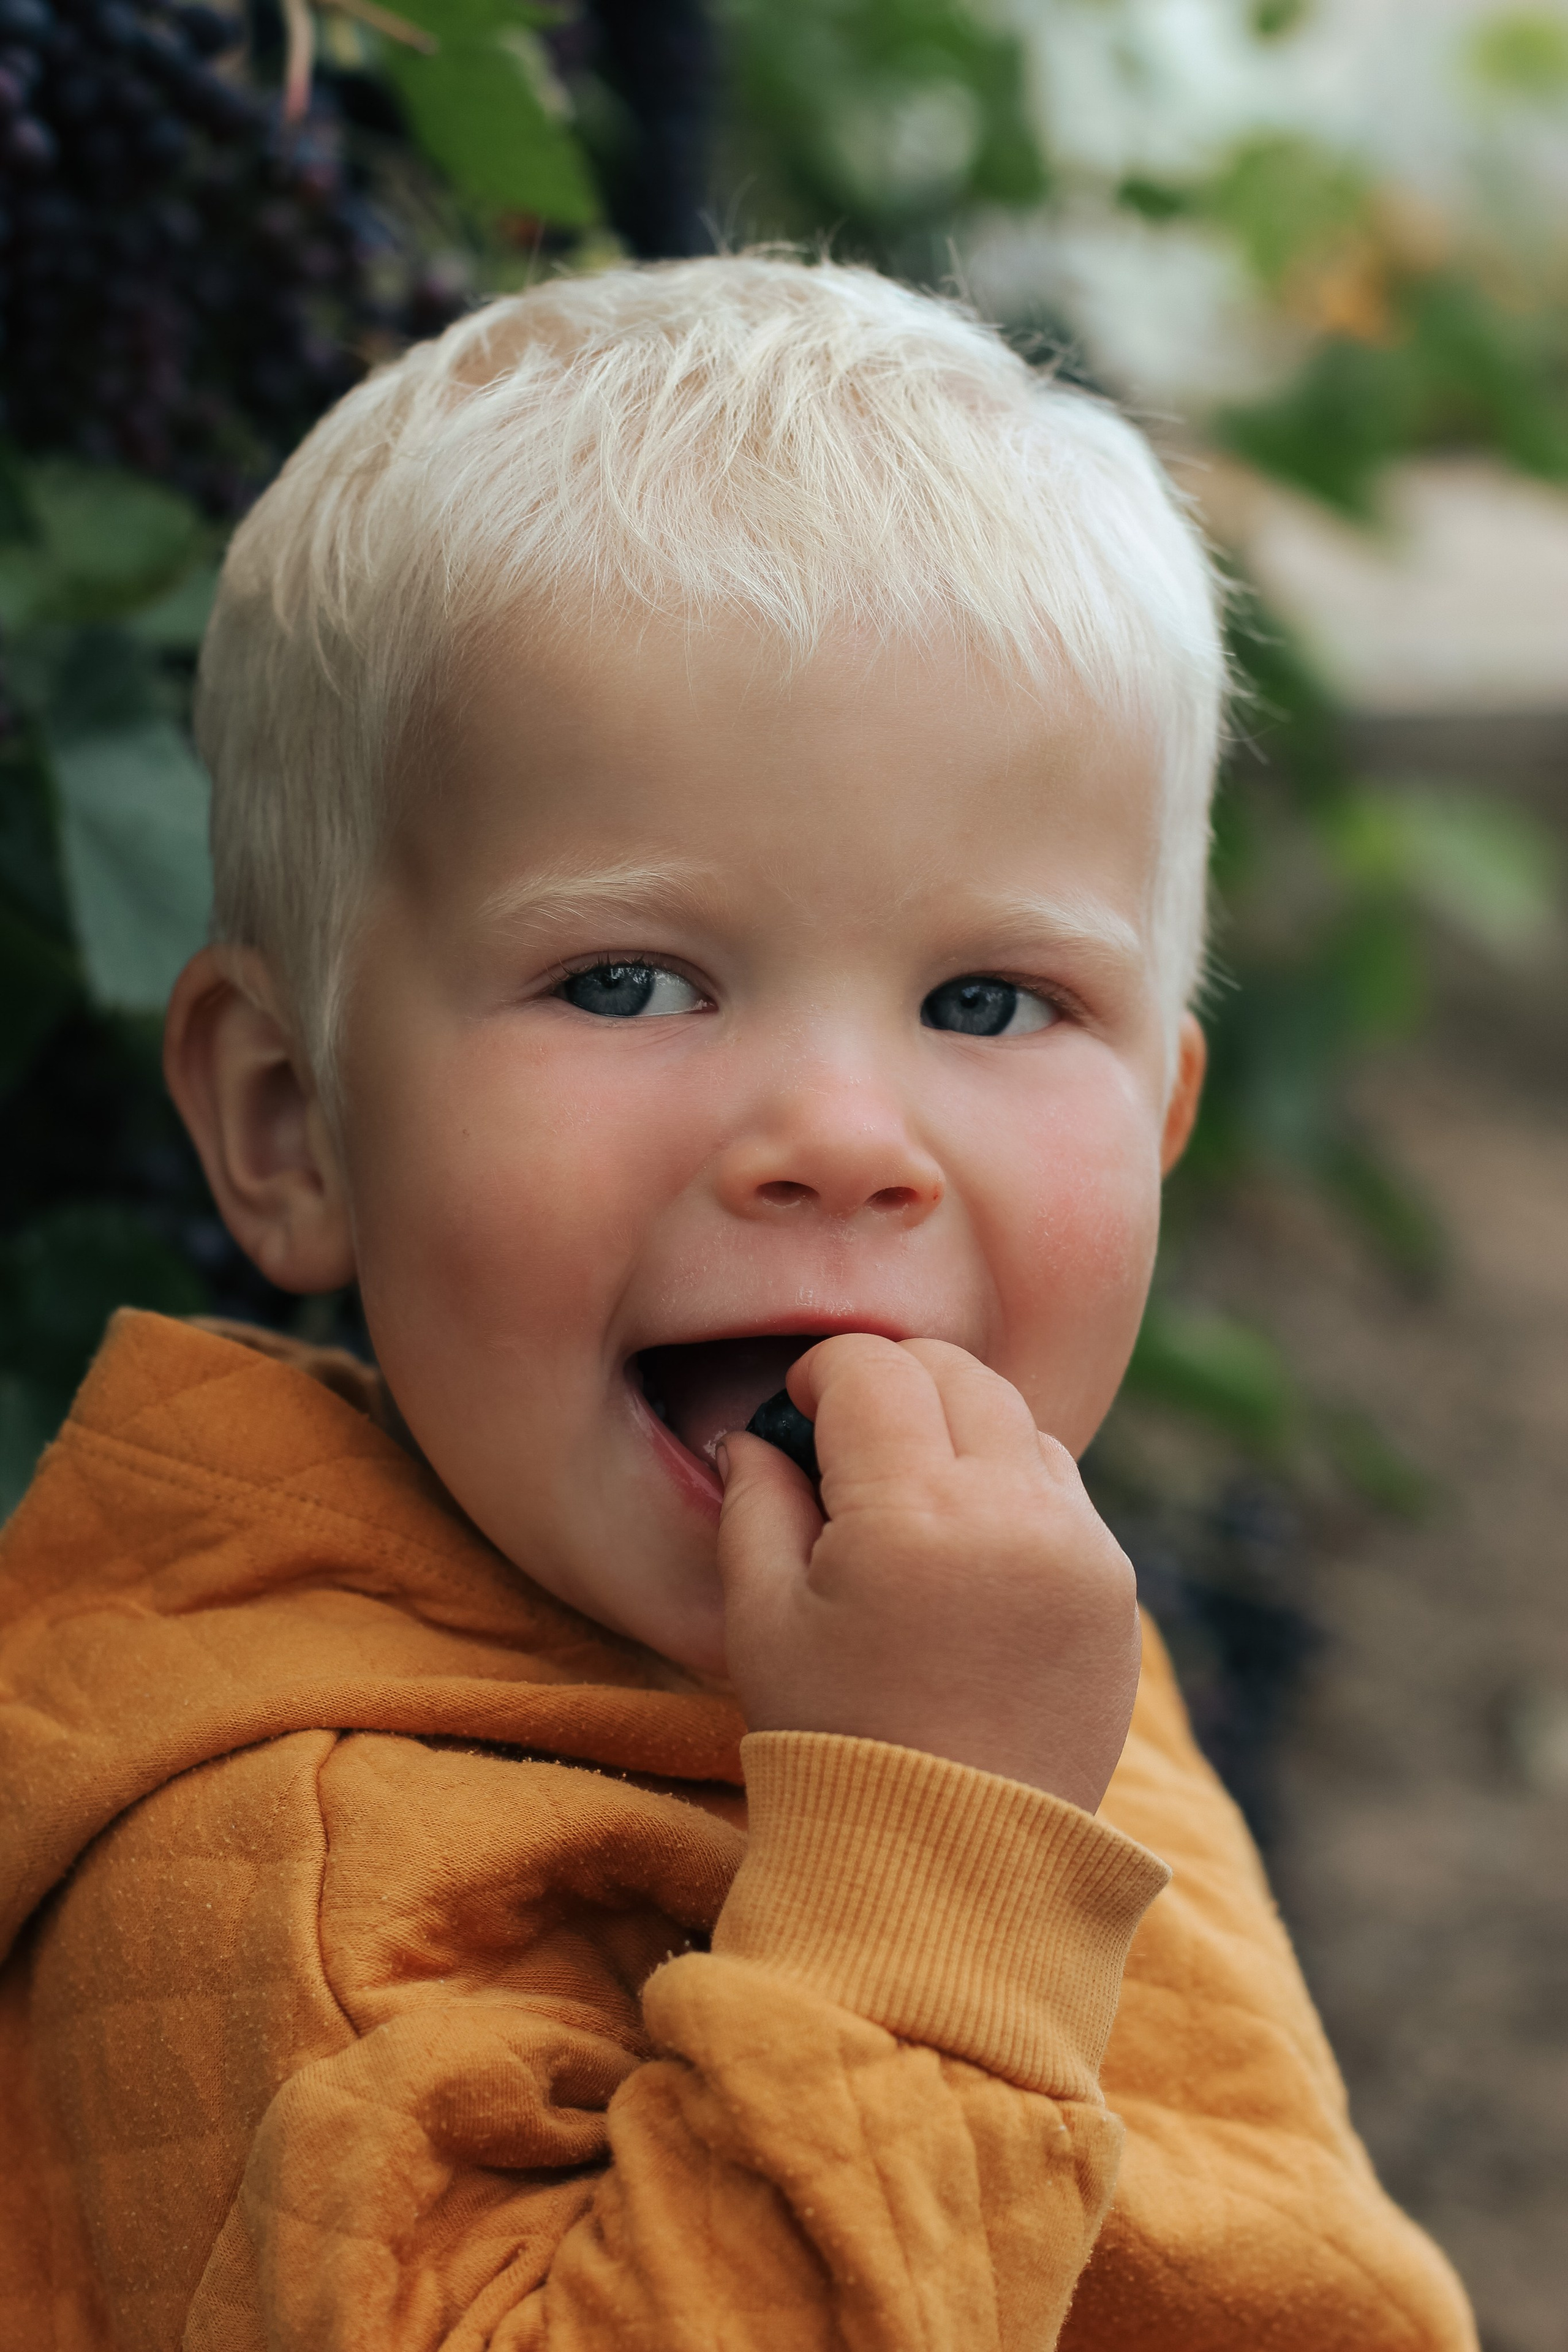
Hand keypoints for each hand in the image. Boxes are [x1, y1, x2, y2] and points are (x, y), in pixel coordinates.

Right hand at [716, 1336, 1140, 1810]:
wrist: (951, 1866)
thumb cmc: (835, 1740)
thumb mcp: (762, 1619)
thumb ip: (755, 1501)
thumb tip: (756, 1434)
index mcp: (913, 1513)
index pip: (872, 1370)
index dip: (820, 1373)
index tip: (796, 1410)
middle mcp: (1013, 1511)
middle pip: (954, 1373)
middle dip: (892, 1385)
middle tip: (847, 1440)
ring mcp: (1080, 1547)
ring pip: (1018, 1421)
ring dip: (959, 1429)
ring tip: (910, 1501)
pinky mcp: (1115, 1588)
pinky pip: (1063, 1489)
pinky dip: (1013, 1486)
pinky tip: (967, 1549)